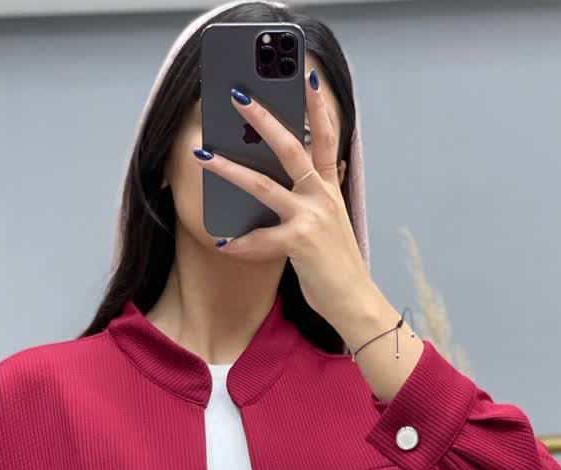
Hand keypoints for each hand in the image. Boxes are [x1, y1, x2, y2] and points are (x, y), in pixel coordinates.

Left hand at [191, 69, 373, 327]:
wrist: (355, 301)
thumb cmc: (338, 267)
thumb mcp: (335, 223)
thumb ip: (323, 194)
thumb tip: (319, 166)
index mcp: (330, 189)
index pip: (325, 136)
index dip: (316, 106)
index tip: (305, 76)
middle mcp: (322, 197)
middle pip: (291, 146)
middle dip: (263, 118)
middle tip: (238, 96)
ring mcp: (312, 218)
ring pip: (264, 184)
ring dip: (230, 168)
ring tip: (205, 156)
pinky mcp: (300, 243)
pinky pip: (260, 239)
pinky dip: (239, 243)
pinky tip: (222, 243)